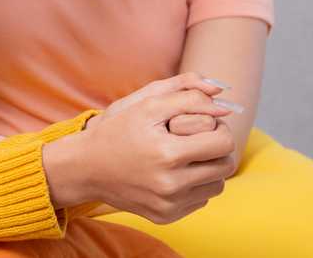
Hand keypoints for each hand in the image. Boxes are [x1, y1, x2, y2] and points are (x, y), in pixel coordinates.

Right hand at [43, 76, 237, 223]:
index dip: (219, 127)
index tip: (204, 122)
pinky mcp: (166, 217)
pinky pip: (200, 200)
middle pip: (225, 166)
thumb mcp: (147, 104)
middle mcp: (171, 185)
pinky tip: (173, 172)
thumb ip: (188, 96)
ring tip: (185, 154)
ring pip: (217, 185)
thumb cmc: (117, 130)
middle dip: (217, 148)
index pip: (224, 143)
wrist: (86, 168)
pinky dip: (194, 185)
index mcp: (168, 154)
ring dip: (209, 167)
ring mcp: (169, 205)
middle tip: (197, 137)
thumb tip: (225, 104)